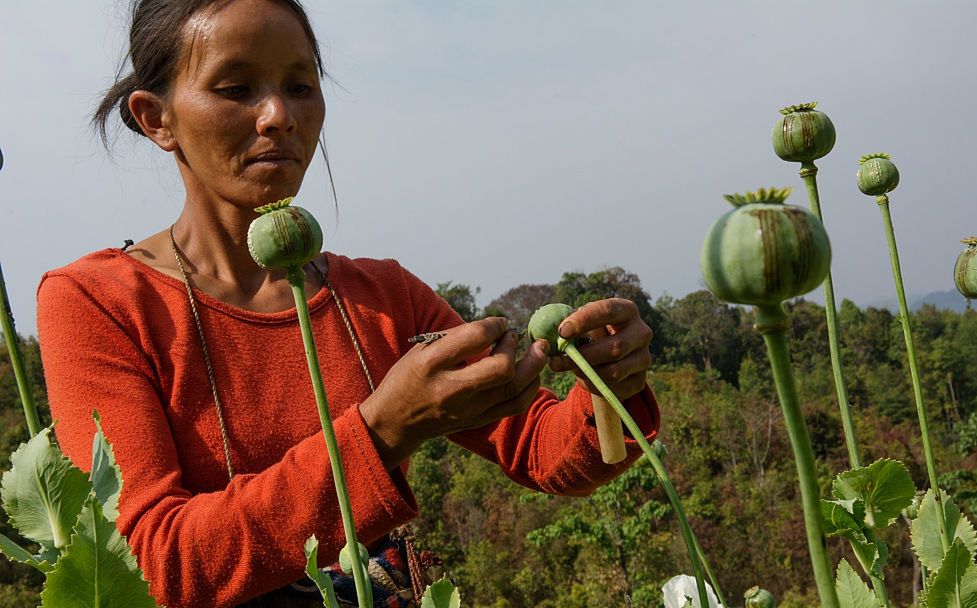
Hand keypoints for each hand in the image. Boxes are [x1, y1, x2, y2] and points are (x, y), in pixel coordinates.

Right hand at [359, 317, 549, 468]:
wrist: (395, 421)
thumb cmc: (409, 376)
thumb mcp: (422, 349)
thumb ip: (457, 337)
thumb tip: (497, 328)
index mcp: (432, 362)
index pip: (475, 337)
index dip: (495, 325)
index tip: (499, 323)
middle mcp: (451, 388)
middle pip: (502, 369)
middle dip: (515, 346)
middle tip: (514, 337)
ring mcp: (467, 410)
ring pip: (515, 389)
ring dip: (533, 365)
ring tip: (538, 350)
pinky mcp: (477, 422)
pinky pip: (515, 405)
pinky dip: (530, 386)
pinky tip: (530, 372)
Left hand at [548, 298, 651, 401]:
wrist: (607, 357)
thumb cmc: (591, 333)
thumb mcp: (583, 323)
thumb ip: (573, 327)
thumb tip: (560, 337)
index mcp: (627, 311)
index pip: (608, 310)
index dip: (584, 320)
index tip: (562, 332)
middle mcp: (641, 333)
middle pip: (615, 347)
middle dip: (583, 356)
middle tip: (557, 361)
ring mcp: (644, 358)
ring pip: (614, 372)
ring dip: (586, 372)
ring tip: (570, 368)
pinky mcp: (639, 381)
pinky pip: (614, 389)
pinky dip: (593, 385)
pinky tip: (583, 378)